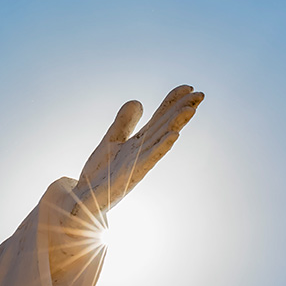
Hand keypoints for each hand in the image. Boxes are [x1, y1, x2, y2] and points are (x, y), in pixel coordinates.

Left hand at [72, 86, 203, 217]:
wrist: (84, 199)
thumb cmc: (100, 174)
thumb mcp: (111, 140)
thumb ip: (124, 122)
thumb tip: (138, 101)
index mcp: (139, 142)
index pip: (159, 118)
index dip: (172, 102)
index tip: (187, 86)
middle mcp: (143, 151)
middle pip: (166, 125)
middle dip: (182, 110)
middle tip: (200, 94)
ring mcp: (139, 162)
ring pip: (162, 139)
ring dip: (177, 124)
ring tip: (191, 109)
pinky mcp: (132, 174)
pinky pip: (151, 158)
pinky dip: (162, 146)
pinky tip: (174, 135)